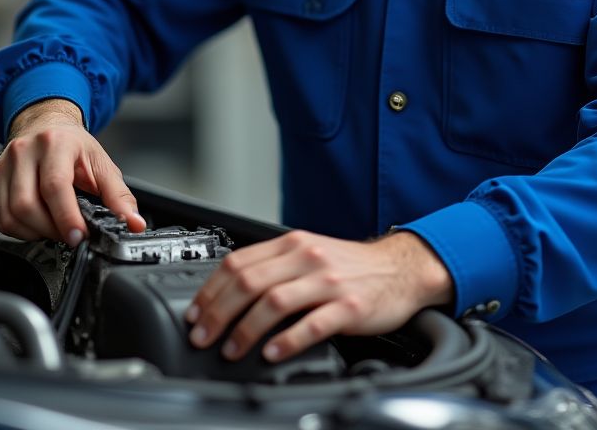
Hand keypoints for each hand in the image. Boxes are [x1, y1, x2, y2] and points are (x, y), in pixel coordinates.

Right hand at [0, 98, 145, 245]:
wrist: (45, 124)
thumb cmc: (73, 145)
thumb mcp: (101, 164)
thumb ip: (119, 196)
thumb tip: (133, 223)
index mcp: (54, 143)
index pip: (54, 185)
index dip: (65, 217)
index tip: (78, 236)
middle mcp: (24, 152)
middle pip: (26, 204)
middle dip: (50, 229)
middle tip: (69, 232)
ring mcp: (3, 166)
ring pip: (10, 215)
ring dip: (34, 232)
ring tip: (54, 228)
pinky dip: (17, 230)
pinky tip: (35, 224)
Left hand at [185, 229, 452, 362]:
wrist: (400, 267)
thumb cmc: (349, 265)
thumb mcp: (309, 253)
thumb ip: (274, 267)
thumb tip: (230, 291)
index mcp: (292, 244)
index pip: (238, 262)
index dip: (210, 289)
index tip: (196, 313)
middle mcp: (306, 257)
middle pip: (249, 282)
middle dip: (218, 312)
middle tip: (203, 336)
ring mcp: (328, 281)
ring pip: (274, 301)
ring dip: (245, 329)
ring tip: (231, 349)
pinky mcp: (348, 306)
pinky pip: (312, 324)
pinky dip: (287, 340)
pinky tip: (271, 352)